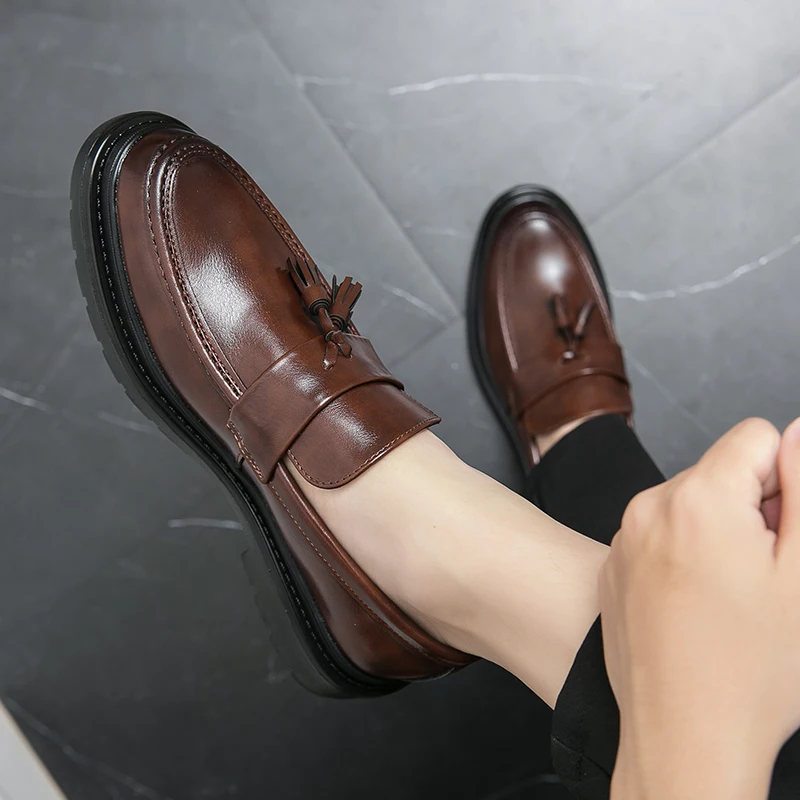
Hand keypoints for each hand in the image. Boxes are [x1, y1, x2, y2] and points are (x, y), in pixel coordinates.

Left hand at [600, 418, 799, 798]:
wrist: (683, 737)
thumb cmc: (749, 670)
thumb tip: (796, 434)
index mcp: (698, 498)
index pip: (755, 436)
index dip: (784, 480)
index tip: (783, 531)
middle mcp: (649, 507)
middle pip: (718, 472)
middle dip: (750, 507)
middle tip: (761, 575)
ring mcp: (624, 537)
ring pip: (690, 506)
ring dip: (717, 533)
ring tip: (729, 596)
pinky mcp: (614, 566)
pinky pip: (659, 536)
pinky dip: (683, 555)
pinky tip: (696, 607)